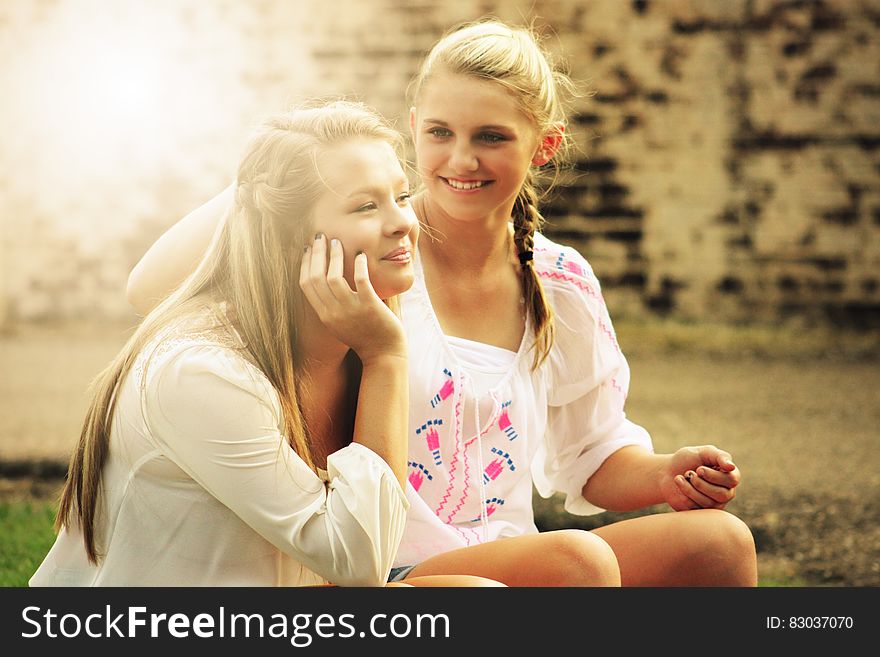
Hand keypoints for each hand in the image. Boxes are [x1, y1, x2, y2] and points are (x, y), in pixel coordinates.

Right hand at [299, 234, 405, 362]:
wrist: (384, 355)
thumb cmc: (364, 337)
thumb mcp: (340, 323)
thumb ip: (332, 305)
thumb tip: (327, 280)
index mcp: (325, 316)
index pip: (306, 285)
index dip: (305, 264)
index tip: (308, 249)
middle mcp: (334, 313)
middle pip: (316, 277)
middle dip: (316, 253)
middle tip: (320, 237)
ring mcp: (351, 310)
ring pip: (334, 277)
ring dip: (334, 256)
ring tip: (337, 242)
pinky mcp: (370, 306)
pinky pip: (360, 280)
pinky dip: (359, 265)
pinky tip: (360, 255)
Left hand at [659, 445, 740, 510]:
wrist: (667, 471)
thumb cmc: (688, 460)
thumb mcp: (703, 452)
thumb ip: (719, 456)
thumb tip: (731, 466)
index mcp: (730, 477)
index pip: (732, 480)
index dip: (714, 475)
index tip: (699, 469)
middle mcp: (726, 493)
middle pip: (722, 495)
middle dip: (701, 483)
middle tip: (689, 473)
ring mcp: (714, 505)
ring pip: (707, 503)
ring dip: (689, 488)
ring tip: (680, 477)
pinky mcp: (700, 512)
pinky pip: (695, 509)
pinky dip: (684, 495)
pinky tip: (679, 486)